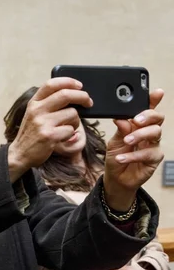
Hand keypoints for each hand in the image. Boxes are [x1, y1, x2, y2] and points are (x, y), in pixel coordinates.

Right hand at [7, 77, 92, 181]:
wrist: (20, 154)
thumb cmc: (32, 134)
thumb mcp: (34, 114)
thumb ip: (48, 104)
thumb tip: (73, 95)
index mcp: (33, 103)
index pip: (51, 84)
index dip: (68, 82)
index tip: (79, 85)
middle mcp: (37, 110)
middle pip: (66, 95)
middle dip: (82, 97)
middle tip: (88, 102)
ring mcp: (42, 123)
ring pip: (72, 114)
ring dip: (76, 121)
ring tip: (67, 127)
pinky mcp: (49, 135)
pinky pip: (71, 130)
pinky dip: (70, 134)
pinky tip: (61, 137)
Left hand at [103, 89, 164, 210]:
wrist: (115, 177)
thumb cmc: (116, 156)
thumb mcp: (113, 141)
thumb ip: (120, 129)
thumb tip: (121, 118)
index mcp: (138, 125)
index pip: (148, 110)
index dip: (153, 100)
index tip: (156, 92)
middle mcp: (148, 133)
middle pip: (157, 118)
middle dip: (148, 116)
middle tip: (136, 120)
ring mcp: (153, 145)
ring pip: (155, 133)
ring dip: (139, 135)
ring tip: (125, 141)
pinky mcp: (154, 158)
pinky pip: (149, 153)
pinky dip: (133, 155)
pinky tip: (122, 158)